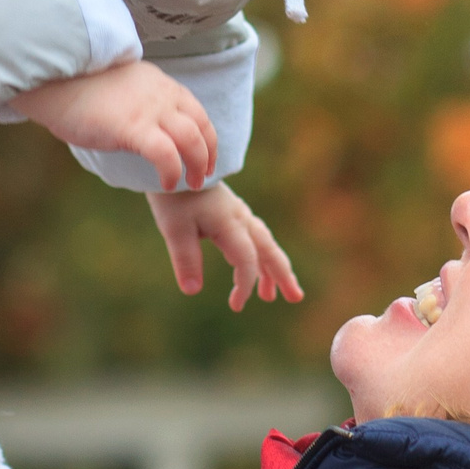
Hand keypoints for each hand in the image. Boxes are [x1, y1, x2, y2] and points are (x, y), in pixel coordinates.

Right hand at [13, 60, 215, 193]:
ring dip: (196, 165)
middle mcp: (161, 94)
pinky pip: (165, 154)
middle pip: (202, 126)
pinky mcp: (132, 126)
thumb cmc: (75, 86)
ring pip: (192, 140)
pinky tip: (166, 183)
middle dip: (207, 155)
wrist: (52, 77)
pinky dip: (172, 172)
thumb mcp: (119, 87)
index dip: (207, 137)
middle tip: (202, 177)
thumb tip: (136, 124)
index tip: (205, 157)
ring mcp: (149, 109)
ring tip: (190, 185)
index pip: (197, 111)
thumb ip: (136, 102)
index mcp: (159, 84)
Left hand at [146, 183, 302, 309]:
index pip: (247, 259)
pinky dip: (258, 257)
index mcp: (229, 223)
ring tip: (273, 296)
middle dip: (282, 275)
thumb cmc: (173, 197)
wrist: (173, 162)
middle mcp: (240, 219)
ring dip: (272, 269)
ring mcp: (238, 215)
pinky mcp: (232, 213)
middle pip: (268, 250)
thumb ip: (185, 259)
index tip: (235, 306)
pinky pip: (253, 239)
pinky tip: (254, 271)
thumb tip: (192, 291)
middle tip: (296, 298)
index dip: (246, 284)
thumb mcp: (173, 228)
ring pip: (264, 244)